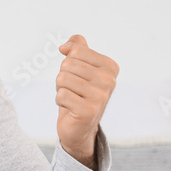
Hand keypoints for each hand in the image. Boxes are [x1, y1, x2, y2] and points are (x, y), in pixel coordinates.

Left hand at [56, 35, 118, 168]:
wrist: (80, 125)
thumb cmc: (78, 92)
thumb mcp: (79, 67)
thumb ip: (77, 48)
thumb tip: (65, 45)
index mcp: (110, 66)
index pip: (76, 50)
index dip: (69, 63)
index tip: (78, 76)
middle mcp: (109, 80)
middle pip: (67, 64)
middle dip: (63, 77)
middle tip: (73, 89)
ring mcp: (101, 96)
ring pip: (62, 79)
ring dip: (60, 89)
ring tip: (72, 98)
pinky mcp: (89, 111)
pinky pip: (61, 95)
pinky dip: (60, 101)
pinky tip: (70, 108)